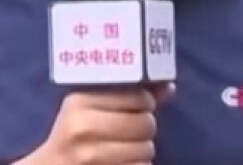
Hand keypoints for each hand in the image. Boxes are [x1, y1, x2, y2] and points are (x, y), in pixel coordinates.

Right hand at [18, 84, 174, 164]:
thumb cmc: (74, 135)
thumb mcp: (89, 108)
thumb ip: (128, 95)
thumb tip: (168, 86)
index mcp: (80, 103)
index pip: (139, 97)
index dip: (144, 103)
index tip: (134, 109)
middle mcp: (83, 129)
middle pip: (146, 124)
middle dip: (145, 129)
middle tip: (130, 132)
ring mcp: (90, 157)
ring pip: (146, 150)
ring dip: (142, 151)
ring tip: (123, 149)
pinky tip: (121, 163)